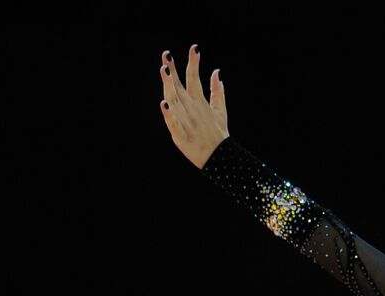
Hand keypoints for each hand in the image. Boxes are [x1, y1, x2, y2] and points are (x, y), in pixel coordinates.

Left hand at [158, 43, 228, 169]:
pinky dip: (169, 115)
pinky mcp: (181, 135)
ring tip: (164, 71)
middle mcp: (192, 110)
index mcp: (200, 103)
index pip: (195, 79)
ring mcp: (186, 122)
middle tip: (167, 56)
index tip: (194, 48)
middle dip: (173, 71)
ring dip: (169, 86)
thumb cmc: (218, 133)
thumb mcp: (220, 111)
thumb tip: (216, 72)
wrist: (220, 158)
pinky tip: (164, 103)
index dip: (194, 62)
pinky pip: (173, 123)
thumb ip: (217, 91)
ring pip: (175, 101)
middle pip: (180, 87)